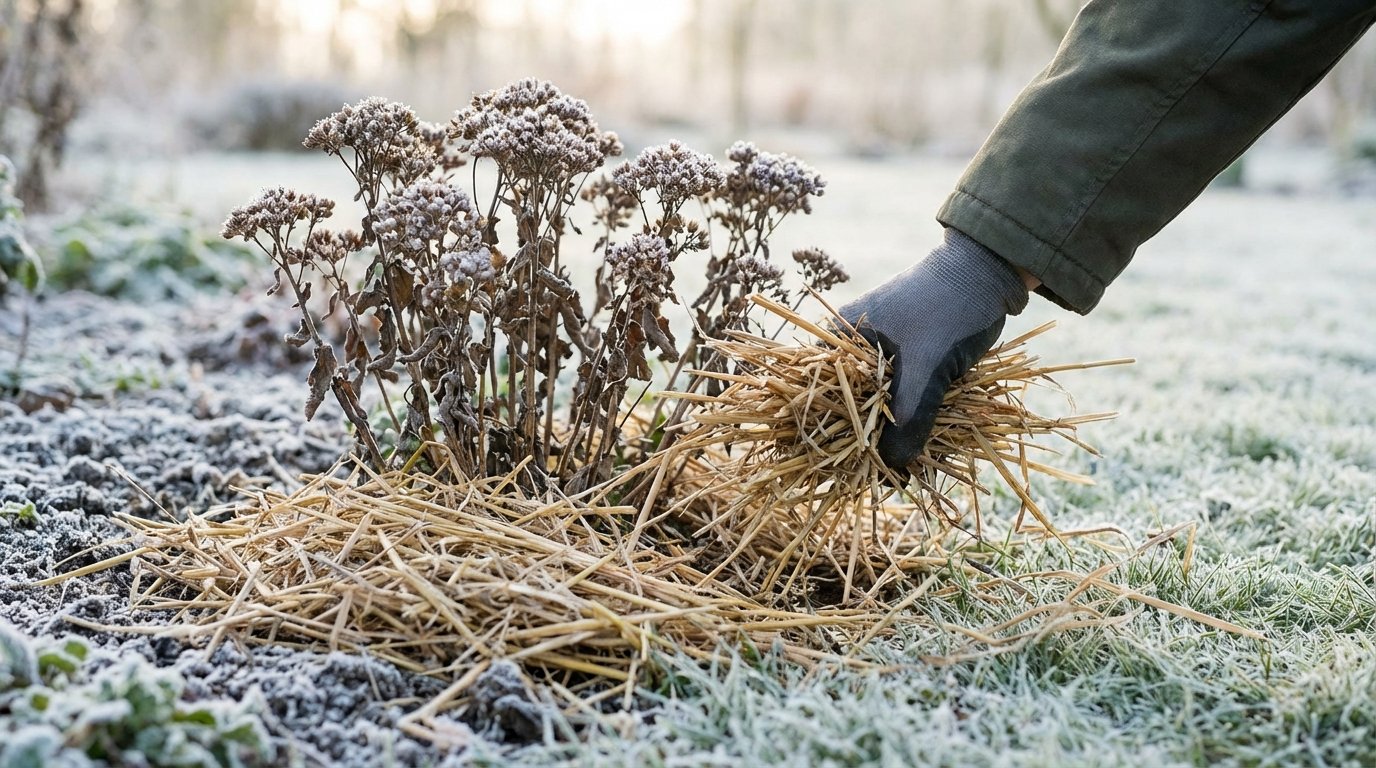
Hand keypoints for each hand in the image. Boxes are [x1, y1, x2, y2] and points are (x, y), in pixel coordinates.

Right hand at [839, 228, 1028, 468]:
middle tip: (877, 472)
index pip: (816, 393)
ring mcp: (881, 349)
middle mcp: (853, 344)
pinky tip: (923, 440)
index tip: (839, 464)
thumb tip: (895, 467)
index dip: (825, 430)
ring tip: (904, 464)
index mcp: (840, 337)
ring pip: (878, 401)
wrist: (993, 269)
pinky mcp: (909, 355)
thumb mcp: (928, 365)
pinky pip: (901, 394)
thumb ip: (910, 416)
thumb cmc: (949, 305)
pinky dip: (910, 415)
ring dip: (890, 430)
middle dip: (863, 438)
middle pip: (848, 403)